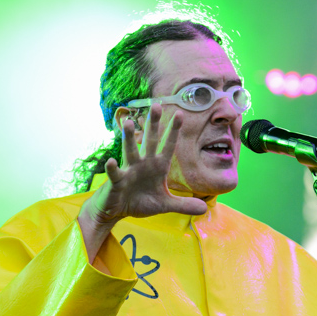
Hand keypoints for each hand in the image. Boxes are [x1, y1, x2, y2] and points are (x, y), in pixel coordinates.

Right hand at [78, 105, 206, 260]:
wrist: (117, 210)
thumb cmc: (140, 202)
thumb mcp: (164, 205)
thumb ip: (183, 205)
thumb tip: (204, 209)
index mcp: (157, 167)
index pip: (168, 146)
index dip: (174, 131)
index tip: (181, 113)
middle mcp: (144, 164)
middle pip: (150, 141)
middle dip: (153, 125)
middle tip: (156, 105)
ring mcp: (129, 170)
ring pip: (130, 151)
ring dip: (129, 138)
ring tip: (129, 123)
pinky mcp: (117, 181)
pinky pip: (115, 173)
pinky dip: (113, 168)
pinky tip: (112, 161)